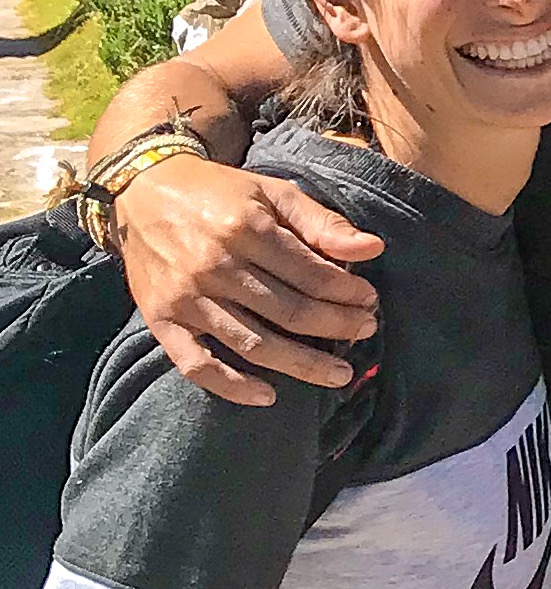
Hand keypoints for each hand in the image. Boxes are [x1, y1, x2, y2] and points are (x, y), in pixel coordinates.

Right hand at [111, 158, 382, 406]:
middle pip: (290, 312)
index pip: (312, 275)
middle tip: (365, 330)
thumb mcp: (272, 192)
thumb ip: (322, 222)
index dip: (348, 292)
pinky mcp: (161, 320)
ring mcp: (186, 298)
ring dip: (302, 365)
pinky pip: (197, 364)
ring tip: (339, 374)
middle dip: (337, 327)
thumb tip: (374, 249)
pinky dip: (232, 386)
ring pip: (254, 344)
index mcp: (246, 229)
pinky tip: (268, 396)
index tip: (369, 300)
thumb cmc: (218, 192)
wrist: (140, 192)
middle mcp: (214, 266)